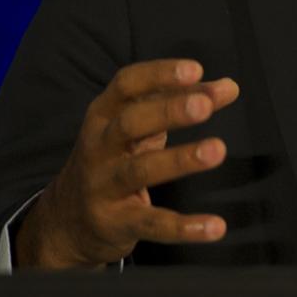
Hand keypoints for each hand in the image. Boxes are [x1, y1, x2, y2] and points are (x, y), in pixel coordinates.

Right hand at [15, 59, 238, 268]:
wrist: (67, 220)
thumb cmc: (115, 158)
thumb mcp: (141, 126)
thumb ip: (184, 101)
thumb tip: (229, 87)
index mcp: (104, 115)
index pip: (126, 85)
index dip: (159, 75)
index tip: (195, 69)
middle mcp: (98, 147)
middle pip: (130, 123)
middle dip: (167, 112)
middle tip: (204, 106)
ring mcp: (102, 186)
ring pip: (140, 170)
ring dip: (180, 159)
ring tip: (217, 150)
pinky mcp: (114, 223)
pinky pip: (151, 223)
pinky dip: (184, 226)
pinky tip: (215, 226)